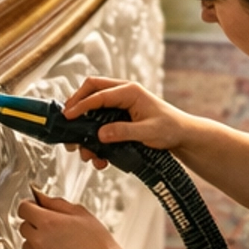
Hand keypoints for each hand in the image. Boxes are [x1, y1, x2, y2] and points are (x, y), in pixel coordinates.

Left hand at [17, 191, 122, 248]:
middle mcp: (38, 242)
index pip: (23, 208)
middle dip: (35, 225)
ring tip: (59, 247)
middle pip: (23, 227)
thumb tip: (40, 197)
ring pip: (27, 246)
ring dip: (37, 244)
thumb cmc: (98, 243)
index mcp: (47, 222)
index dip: (30, 206)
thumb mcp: (80, 213)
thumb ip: (55, 203)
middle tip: (54, 229)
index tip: (35, 208)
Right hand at [61, 76, 198, 169]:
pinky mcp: (120, 116)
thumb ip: (124, 132)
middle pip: (92, 91)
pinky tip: (100, 157)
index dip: (81, 105)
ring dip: (85, 128)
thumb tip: (100, 134)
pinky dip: (95, 138)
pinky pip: (101, 121)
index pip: (99, 94)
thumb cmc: (170, 129)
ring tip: (84, 152)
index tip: (68, 117)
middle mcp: (123, 94)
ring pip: (94, 107)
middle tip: (66, 122)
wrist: (182, 135)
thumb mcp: (149, 131)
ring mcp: (121, 104)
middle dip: (77, 105)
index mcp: (130, 91)